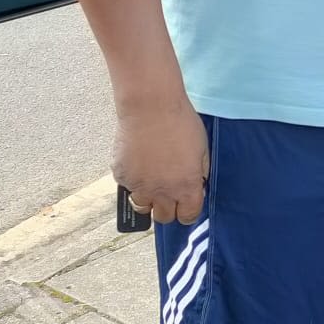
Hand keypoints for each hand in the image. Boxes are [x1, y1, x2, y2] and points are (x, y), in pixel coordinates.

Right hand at [112, 98, 208, 224]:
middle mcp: (162, 192)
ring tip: (151, 179)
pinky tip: (138, 162)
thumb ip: (199, 172)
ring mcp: (139, 186)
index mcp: (186, 187)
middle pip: (164, 217)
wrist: (150, 106)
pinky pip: (127, 186)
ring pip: (142, 206)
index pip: (187, 216)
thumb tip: (197, 185)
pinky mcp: (121, 176)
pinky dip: (133, 179)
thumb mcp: (202, 149)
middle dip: (168, 208)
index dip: (188, 211)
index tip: (186, 204)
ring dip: (148, 197)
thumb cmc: (180, 122)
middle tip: (168, 192)